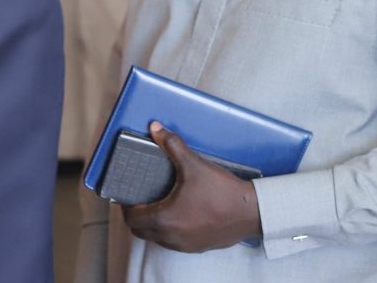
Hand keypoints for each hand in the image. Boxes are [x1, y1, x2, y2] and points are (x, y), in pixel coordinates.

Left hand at [120, 121, 260, 251]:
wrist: (250, 212)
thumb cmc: (221, 192)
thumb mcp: (194, 165)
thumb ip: (172, 145)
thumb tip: (156, 129)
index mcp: (164, 219)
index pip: (132, 218)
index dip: (126, 205)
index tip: (130, 193)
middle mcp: (170, 237)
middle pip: (140, 230)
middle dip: (137, 215)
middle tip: (141, 197)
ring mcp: (184, 245)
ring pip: (156, 238)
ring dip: (152, 224)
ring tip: (158, 203)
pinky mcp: (197, 247)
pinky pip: (173, 242)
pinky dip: (169, 230)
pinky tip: (179, 214)